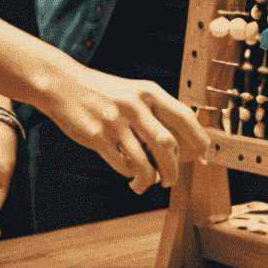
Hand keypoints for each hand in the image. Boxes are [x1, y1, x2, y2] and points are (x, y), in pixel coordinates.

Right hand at [49, 74, 211, 191]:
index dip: (198, 138)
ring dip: (149, 178)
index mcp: (149, 92)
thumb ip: (156, 112)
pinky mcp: (97, 136)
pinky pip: (121, 164)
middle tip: (171, 180)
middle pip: (167, 145)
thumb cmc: (104, 92)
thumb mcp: (135, 92)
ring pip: (143, 161)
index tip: (203, 154)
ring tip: (147, 182)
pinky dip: (128, 173)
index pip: (184, 117)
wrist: (64, 84)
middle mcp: (135, 106)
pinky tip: (127, 172)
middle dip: (174, 169)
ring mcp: (115, 122)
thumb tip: (179, 142)